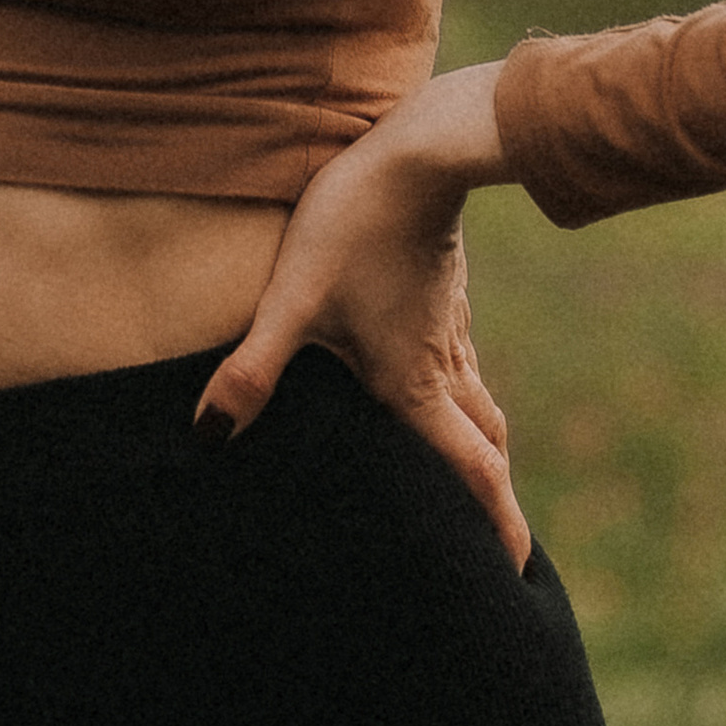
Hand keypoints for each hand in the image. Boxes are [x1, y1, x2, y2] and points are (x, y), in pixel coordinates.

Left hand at [192, 69, 530, 572]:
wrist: (417, 149)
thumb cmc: (355, 223)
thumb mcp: (294, 296)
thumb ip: (254, 368)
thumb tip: (209, 436)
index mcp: (415, 384)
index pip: (472, 472)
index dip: (497, 528)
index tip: (516, 576)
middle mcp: (445, 365)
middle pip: (486, 447)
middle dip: (493, 498)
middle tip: (497, 546)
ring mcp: (450, 325)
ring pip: (480, 402)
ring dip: (480, 446)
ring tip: (471, 473)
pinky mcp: (444, 291)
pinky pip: (465, 362)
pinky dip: (463, 397)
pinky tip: (434, 384)